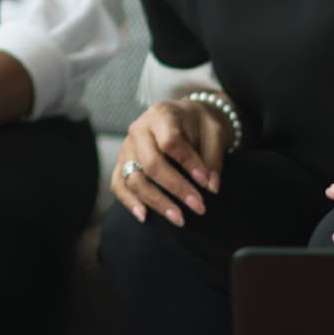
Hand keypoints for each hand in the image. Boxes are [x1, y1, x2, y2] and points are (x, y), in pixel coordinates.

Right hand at [112, 98, 232, 226]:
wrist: (183, 117)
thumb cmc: (198, 124)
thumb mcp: (215, 130)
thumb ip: (214, 156)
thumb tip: (211, 186)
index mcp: (161, 115)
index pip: (170, 142)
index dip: (188, 164)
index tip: (206, 183)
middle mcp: (139, 130)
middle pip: (151, 164)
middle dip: (176, 188)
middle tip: (199, 207)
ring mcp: (127, 148)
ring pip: (134, 178)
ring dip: (157, 202)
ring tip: (179, 219)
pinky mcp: (121, 163)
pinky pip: (119, 184)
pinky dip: (129, 202)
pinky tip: (144, 216)